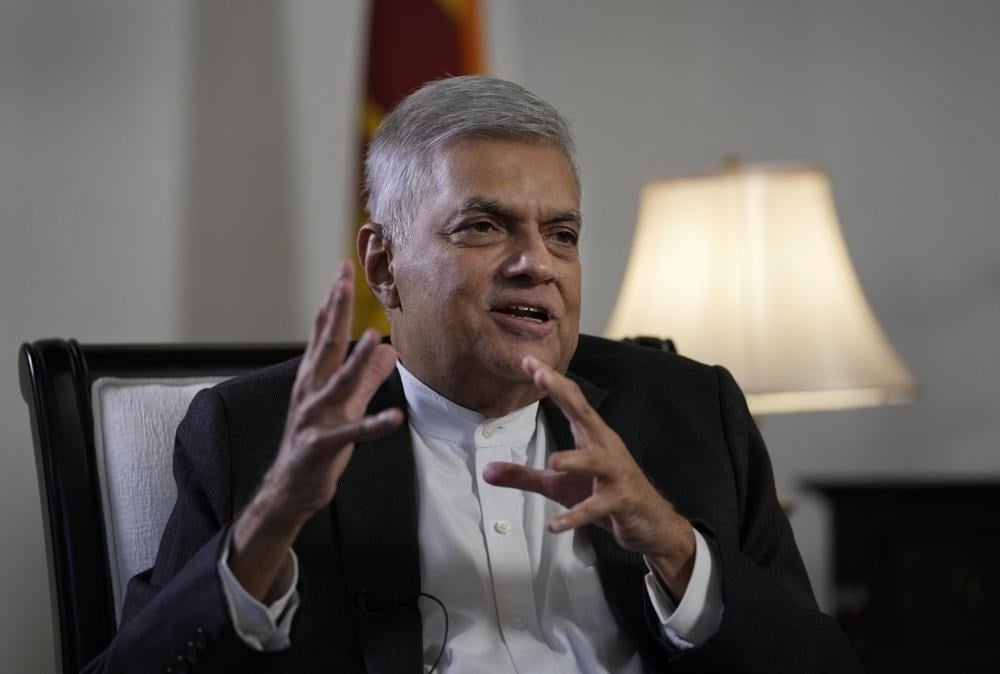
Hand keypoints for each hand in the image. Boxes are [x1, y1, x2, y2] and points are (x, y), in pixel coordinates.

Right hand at [229, 261, 401, 598]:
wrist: (290, 489)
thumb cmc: (316, 444)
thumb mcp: (345, 406)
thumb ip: (366, 378)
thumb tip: (389, 352)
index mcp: (313, 379)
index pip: (323, 333)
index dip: (333, 301)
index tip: (342, 270)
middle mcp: (310, 392)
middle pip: (325, 345)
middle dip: (336, 310)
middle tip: (344, 279)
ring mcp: (314, 418)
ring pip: (338, 384)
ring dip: (357, 361)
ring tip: (376, 337)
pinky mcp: (323, 445)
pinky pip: (352, 433)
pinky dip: (374, 425)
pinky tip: (394, 417)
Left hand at [482, 356, 694, 596]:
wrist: (650, 521)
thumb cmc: (604, 492)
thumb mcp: (557, 483)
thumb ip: (522, 475)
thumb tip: (486, 471)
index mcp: (591, 436)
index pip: (570, 401)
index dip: (550, 380)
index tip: (527, 361)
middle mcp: (605, 448)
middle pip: (584, 413)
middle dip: (562, 393)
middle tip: (540, 375)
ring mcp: (615, 474)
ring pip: (596, 462)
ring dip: (575, 461)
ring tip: (553, 462)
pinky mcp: (620, 501)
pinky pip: (596, 507)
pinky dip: (576, 515)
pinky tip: (555, 524)